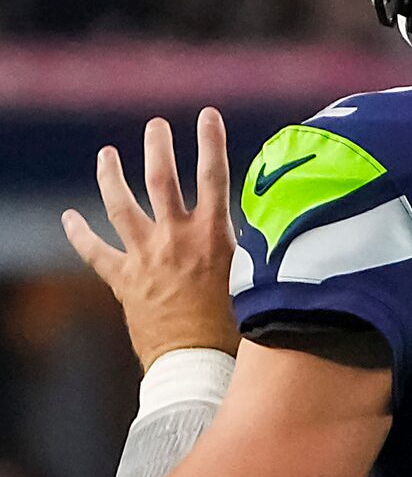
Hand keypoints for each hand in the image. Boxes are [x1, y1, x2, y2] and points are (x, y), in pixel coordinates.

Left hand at [64, 110, 239, 368]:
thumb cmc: (237, 327)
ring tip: (106, 154)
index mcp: (212, 236)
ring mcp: (145, 257)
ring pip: (120, 206)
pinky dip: (79, 233)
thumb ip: (256, 248)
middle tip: (155, 126)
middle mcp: (175, 238)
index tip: (206, 114)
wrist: (196, 362)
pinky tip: (69, 217)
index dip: (210, 142)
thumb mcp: (255, 279)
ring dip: (111, 176)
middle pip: (161, 180)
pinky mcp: (123, 280)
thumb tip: (277, 223)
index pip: (214, 177)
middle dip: (158, 148)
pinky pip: (94, 252)